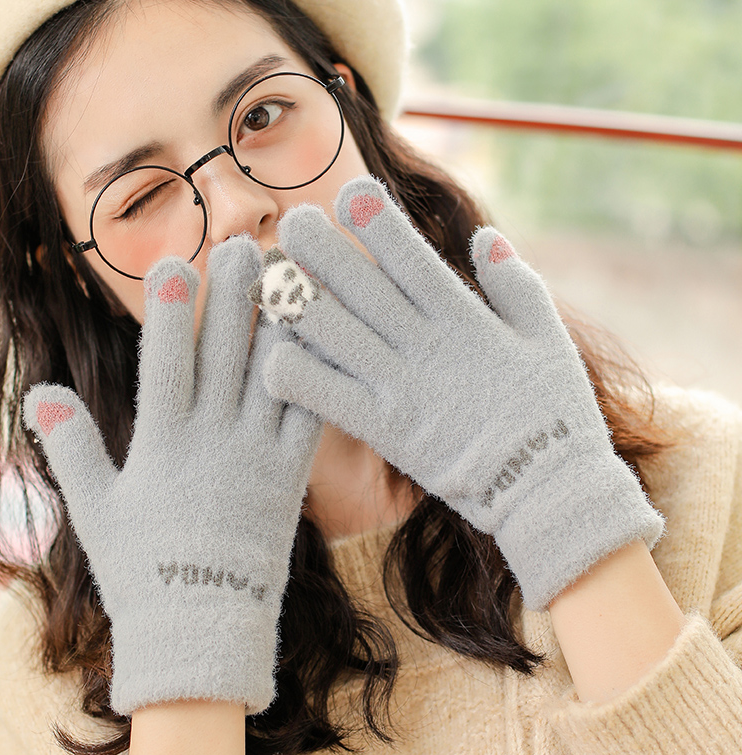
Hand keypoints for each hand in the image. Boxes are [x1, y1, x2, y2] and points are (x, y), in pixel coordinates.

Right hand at [23, 237, 321, 715]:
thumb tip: (39, 393)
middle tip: (246, 245)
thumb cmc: (141, 570)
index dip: (171, 312)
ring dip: (281, 325)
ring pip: (272, 378)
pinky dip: (317, 378)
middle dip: (234, 299)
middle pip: (224, 357)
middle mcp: (213, 443)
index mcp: (162, 445)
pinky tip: (327, 342)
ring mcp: (257, 459)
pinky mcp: (292, 479)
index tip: (177, 263)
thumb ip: (72, 448)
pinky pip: (309, 419)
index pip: (165, 364)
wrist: (203, 630)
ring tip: (293, 278)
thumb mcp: (95, 509)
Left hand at [249, 175, 662, 610]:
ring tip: (270, 280)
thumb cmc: (556, 413)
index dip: (378, 221)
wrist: (549, 491)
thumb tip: (485, 236)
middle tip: (290, 222)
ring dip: (299, 306)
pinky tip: (270, 358)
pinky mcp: (388, 433)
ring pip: (337, 336)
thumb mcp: (550, 339)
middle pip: (362, 289)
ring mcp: (404, 390)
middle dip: (323, 251)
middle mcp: (428, 348)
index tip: (348, 192)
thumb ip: (517, 285)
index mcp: (466, 319)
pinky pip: (331, 400)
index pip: (413, 258)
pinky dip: (298, 379)